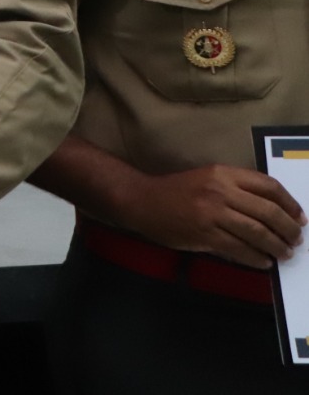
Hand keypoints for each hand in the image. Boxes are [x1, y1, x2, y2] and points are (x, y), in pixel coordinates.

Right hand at [119, 164, 305, 268]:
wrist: (143, 201)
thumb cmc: (176, 190)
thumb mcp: (207, 178)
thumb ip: (236, 189)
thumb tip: (271, 211)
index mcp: (223, 173)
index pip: (268, 186)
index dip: (290, 203)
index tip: (300, 217)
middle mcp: (220, 191)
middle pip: (267, 211)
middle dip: (288, 229)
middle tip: (296, 240)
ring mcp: (212, 214)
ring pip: (256, 232)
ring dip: (276, 246)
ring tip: (284, 253)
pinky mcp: (204, 235)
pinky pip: (239, 249)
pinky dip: (256, 258)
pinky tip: (263, 262)